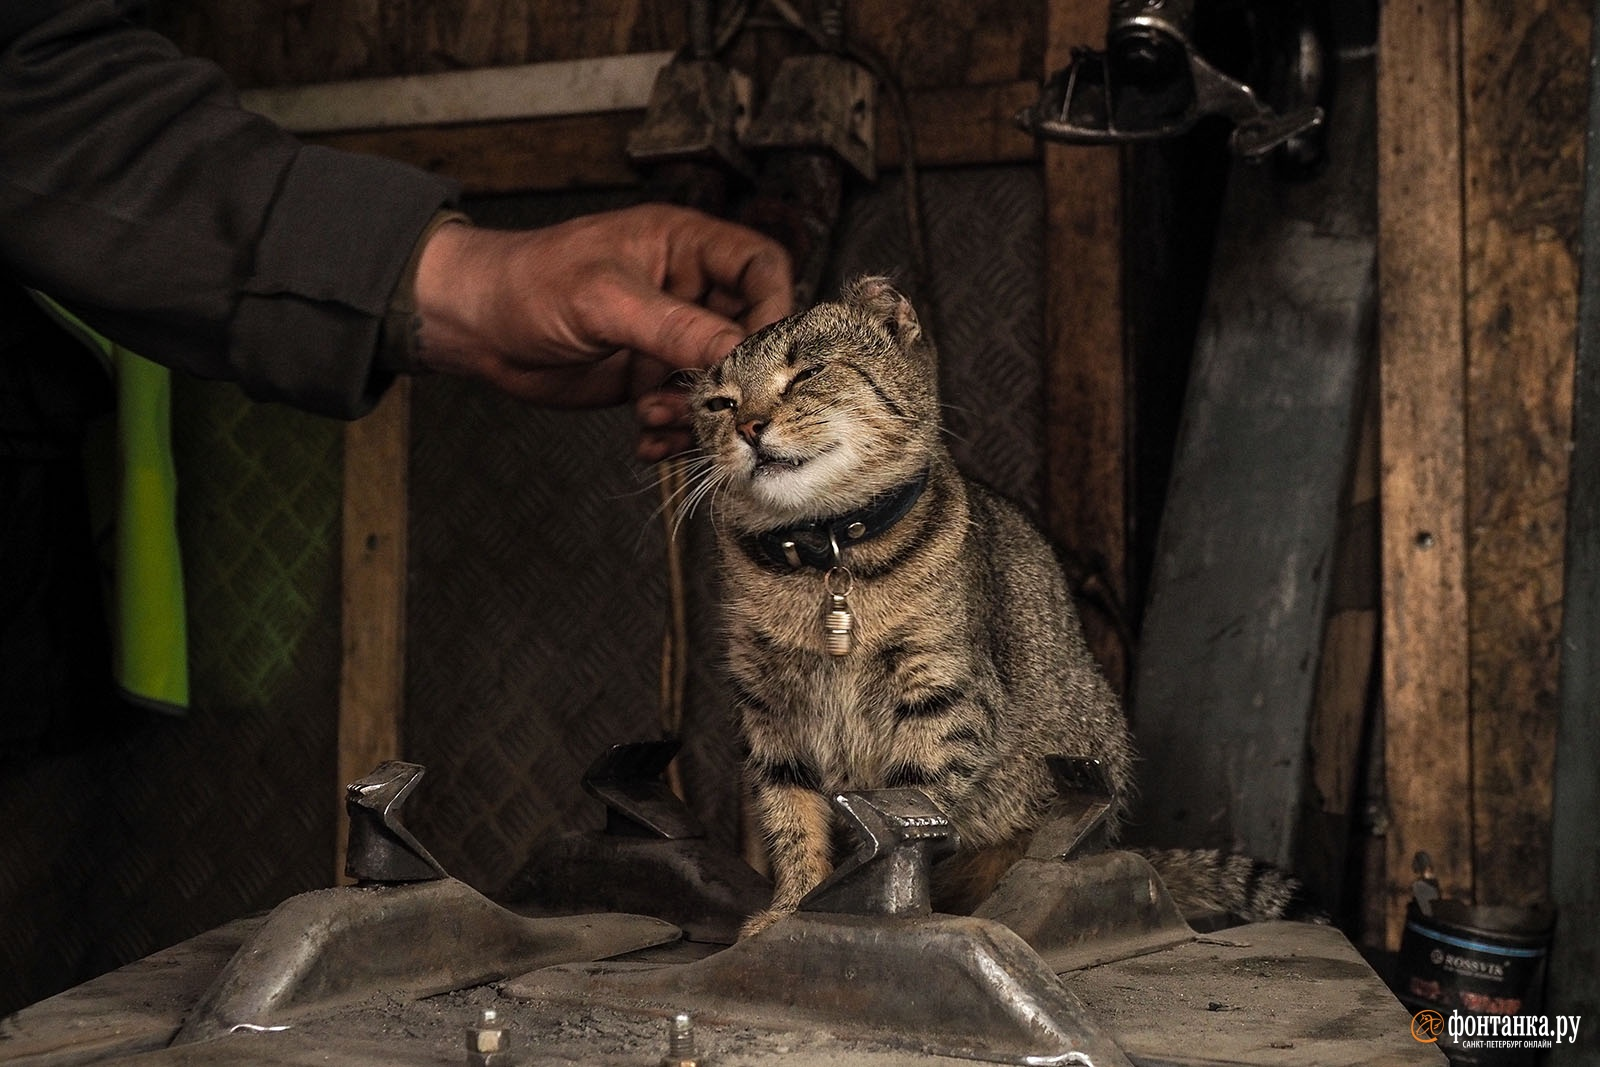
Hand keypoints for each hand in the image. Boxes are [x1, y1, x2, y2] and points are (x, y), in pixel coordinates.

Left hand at [410, 204, 792, 460]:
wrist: (473, 325)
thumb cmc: (528, 283)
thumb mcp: (605, 300)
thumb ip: (676, 328)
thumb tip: (738, 355)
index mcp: (684, 247)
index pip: (761, 268)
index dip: (773, 309)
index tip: (757, 356)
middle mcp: (685, 290)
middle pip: (749, 333)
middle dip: (732, 376)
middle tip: (708, 404)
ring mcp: (668, 337)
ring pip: (718, 380)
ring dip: (698, 412)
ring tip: (655, 418)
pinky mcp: (648, 376)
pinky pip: (684, 409)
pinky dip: (672, 433)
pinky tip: (645, 441)